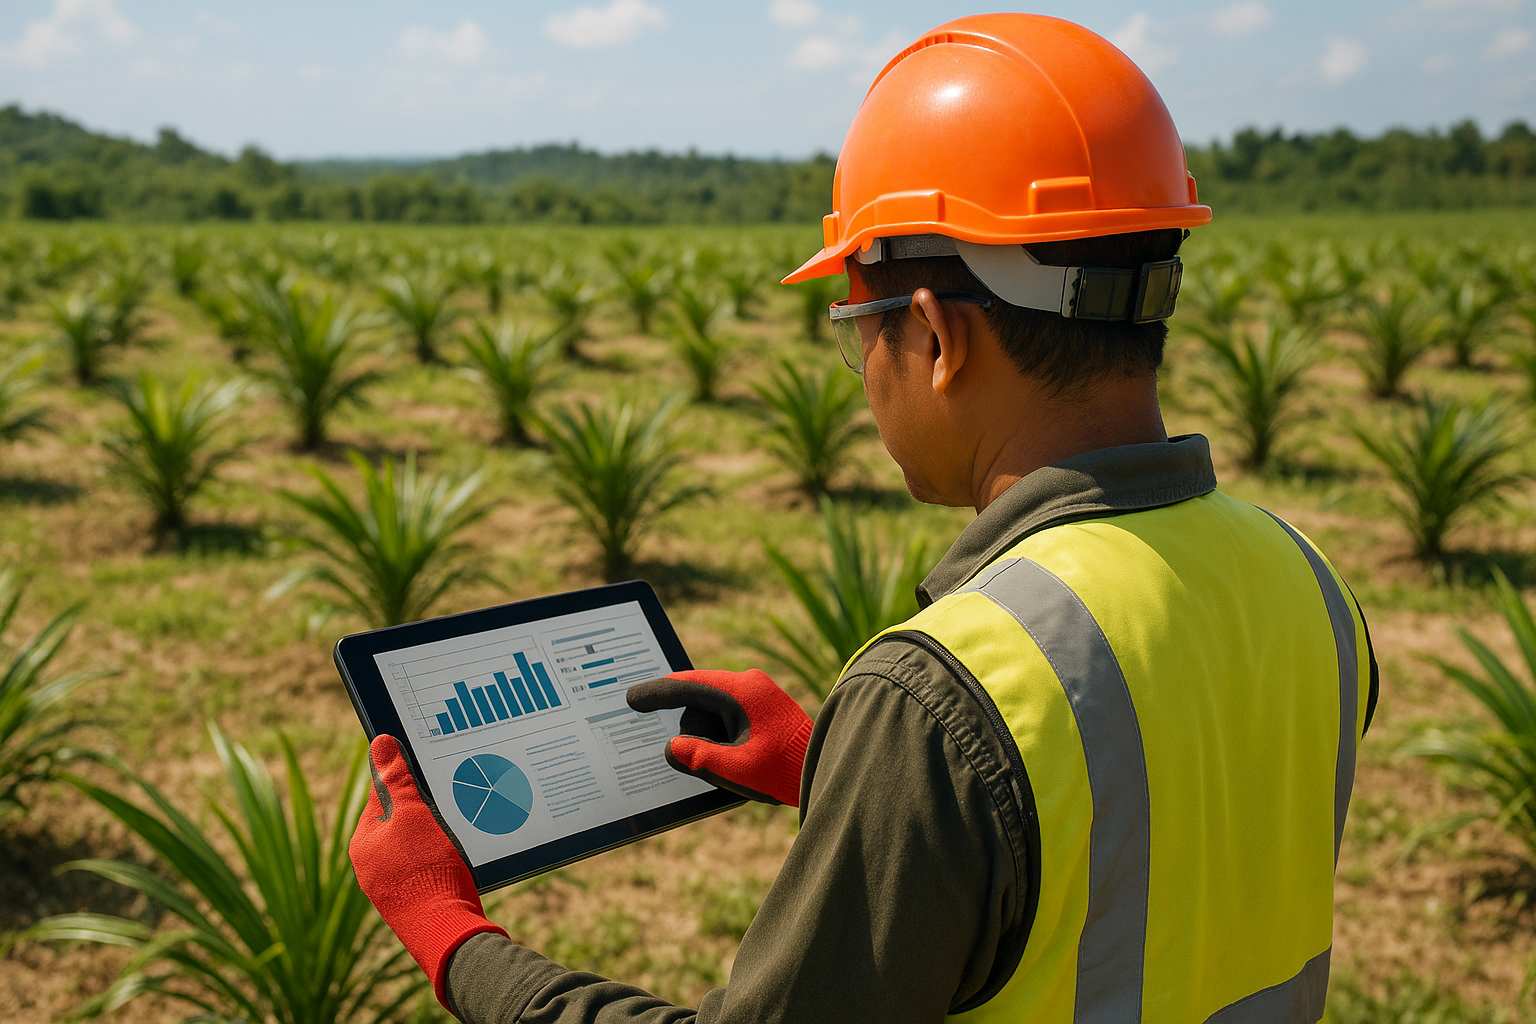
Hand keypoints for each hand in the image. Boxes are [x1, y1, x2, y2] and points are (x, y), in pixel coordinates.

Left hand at [350, 735, 506, 1007]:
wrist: (448, 934)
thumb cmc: (427, 872)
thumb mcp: (413, 815)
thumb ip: (396, 780)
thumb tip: (380, 742)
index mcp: (363, 842)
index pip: (382, 792)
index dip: (408, 775)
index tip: (433, 765)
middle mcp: (371, 865)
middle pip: (400, 818)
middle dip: (426, 806)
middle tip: (453, 797)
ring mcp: (391, 885)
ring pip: (416, 842)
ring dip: (436, 831)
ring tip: (459, 827)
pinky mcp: (415, 900)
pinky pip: (427, 865)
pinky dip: (442, 855)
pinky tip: (459, 856)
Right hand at [626, 669, 812, 806]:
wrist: (826, 768)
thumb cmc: (785, 770)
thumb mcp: (738, 769)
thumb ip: (700, 757)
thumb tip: (672, 747)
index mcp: (742, 691)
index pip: (687, 685)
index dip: (656, 692)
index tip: (632, 698)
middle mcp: (749, 684)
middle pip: (699, 703)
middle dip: (697, 734)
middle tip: (722, 761)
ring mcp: (758, 693)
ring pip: (712, 712)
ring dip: (713, 739)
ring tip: (741, 763)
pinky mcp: (763, 706)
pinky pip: (728, 716)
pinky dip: (723, 736)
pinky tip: (737, 757)